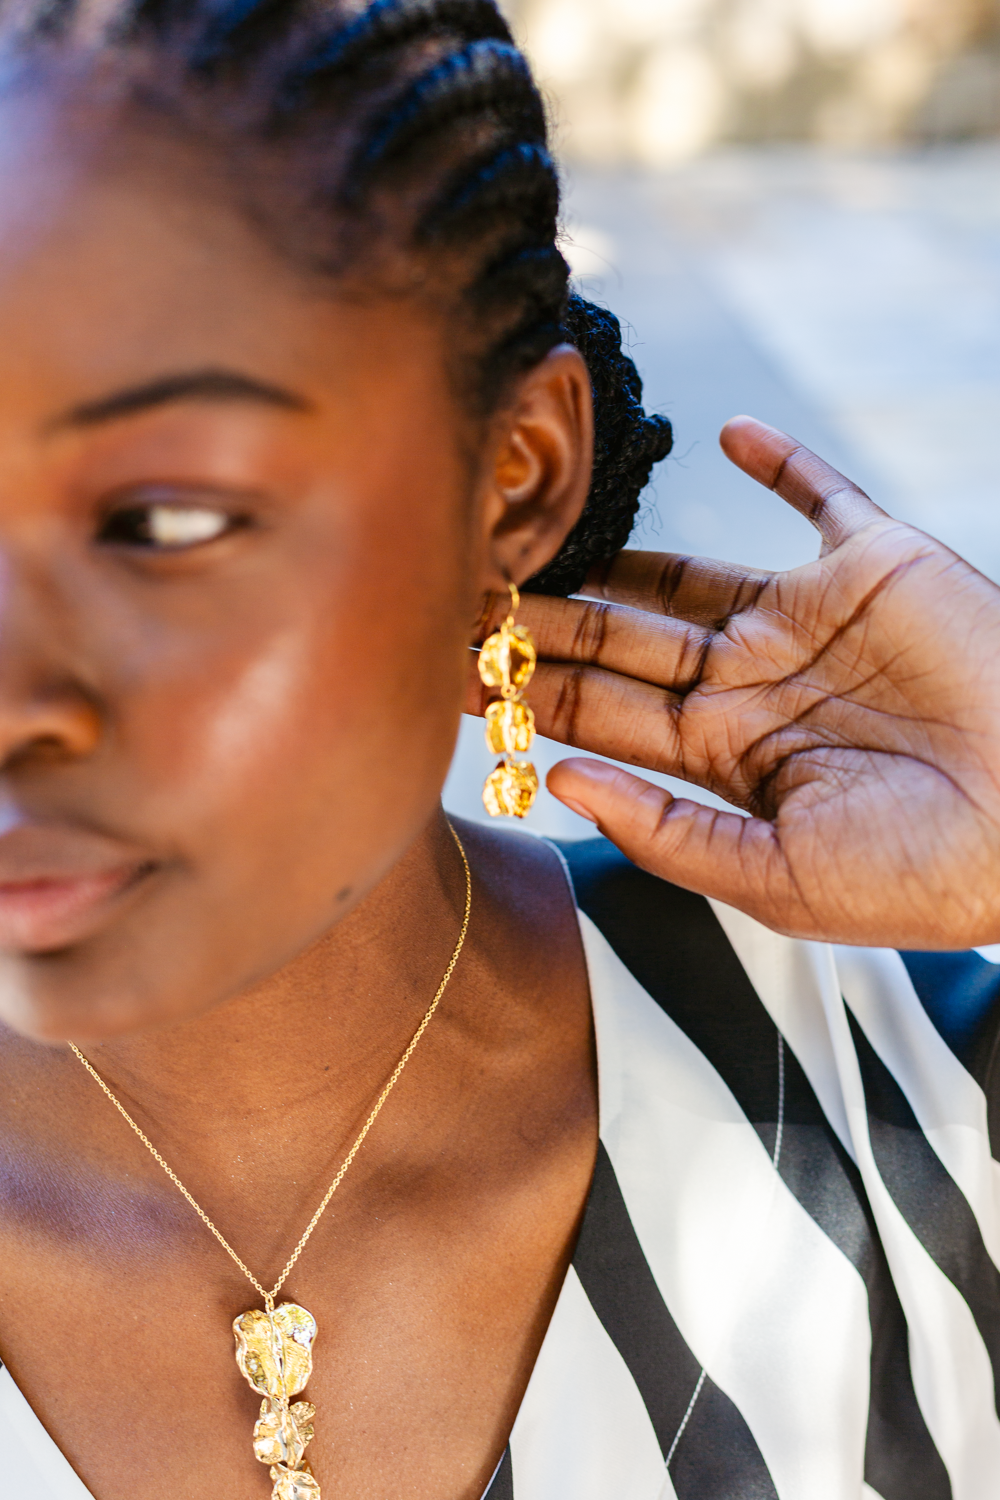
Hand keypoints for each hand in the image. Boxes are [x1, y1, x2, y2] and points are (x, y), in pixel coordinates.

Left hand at [468, 418, 999, 947]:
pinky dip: (778, 462)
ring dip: (613, 550)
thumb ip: (663, 832)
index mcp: (724, 756)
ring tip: (535, 518)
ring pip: (686, 571)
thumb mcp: (774, 879)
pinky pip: (819, 495)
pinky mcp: (875, 567)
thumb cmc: (920, 875)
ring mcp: (808, 620)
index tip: (449, 662)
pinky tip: (721, 434)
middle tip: (460, 579)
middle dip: (544, 615)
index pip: (599, 712)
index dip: (525, 687)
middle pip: (621, 638)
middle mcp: (751, 681)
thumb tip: (558, 783)